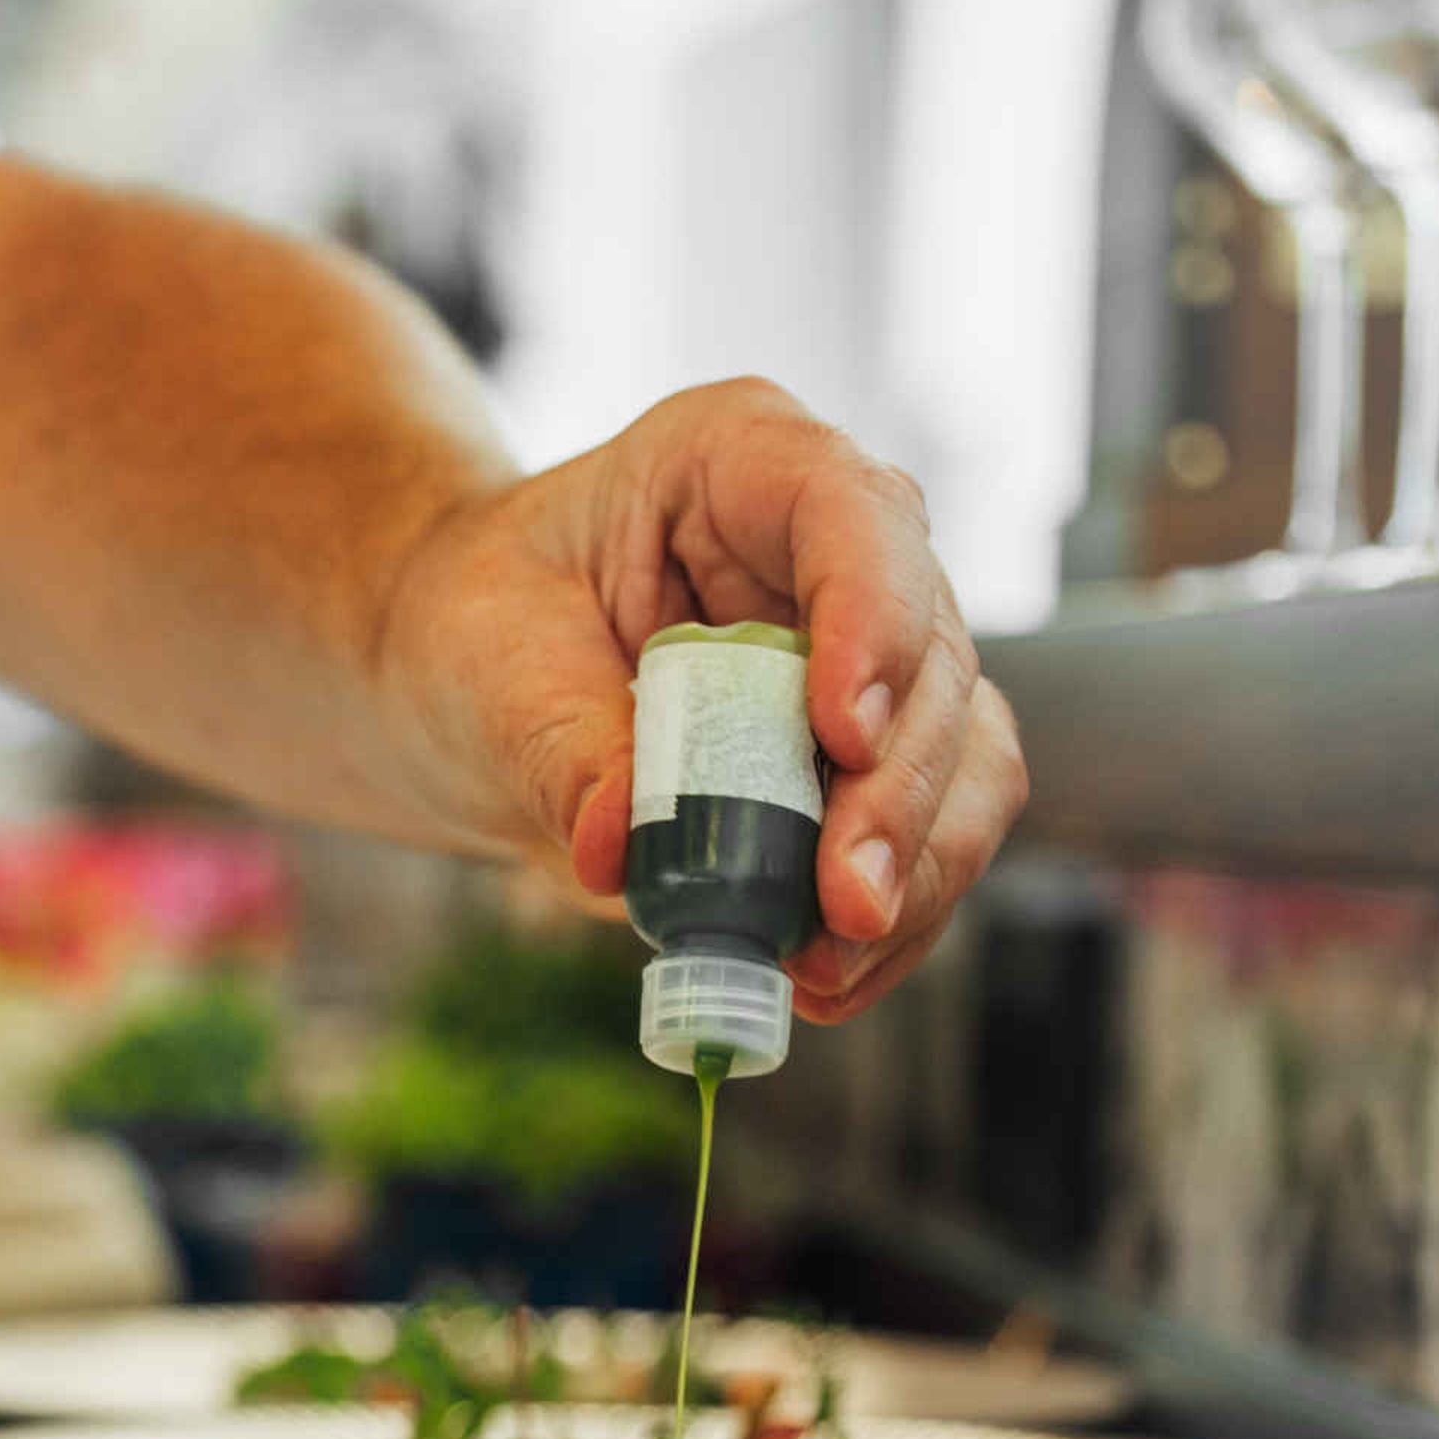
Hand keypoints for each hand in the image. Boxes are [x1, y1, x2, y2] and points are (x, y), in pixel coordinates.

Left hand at [375, 378, 1025, 1020]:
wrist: (473, 677)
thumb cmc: (478, 625)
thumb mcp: (487, 665)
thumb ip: (561, 753)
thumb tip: (615, 859)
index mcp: (742, 458)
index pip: (853, 512)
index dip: (873, 619)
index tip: (843, 733)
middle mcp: (837, 542)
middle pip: (933, 655)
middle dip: (898, 792)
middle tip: (842, 901)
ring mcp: (877, 650)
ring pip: (965, 755)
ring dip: (913, 871)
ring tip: (825, 967)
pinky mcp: (881, 754)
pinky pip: (934, 834)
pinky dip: (894, 917)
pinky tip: (828, 980)